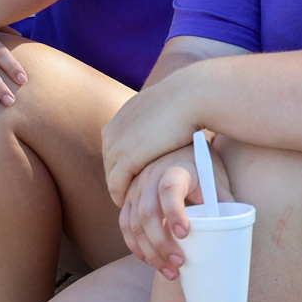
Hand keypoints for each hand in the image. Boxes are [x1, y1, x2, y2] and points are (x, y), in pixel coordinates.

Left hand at [102, 76, 205, 205]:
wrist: (191, 97)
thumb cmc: (188, 102)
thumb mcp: (163, 109)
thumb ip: (156, 119)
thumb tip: (163, 124)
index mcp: (120, 118)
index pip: (114, 148)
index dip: (124, 164)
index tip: (137, 177)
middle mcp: (112, 131)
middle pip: (110, 163)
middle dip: (120, 179)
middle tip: (133, 195)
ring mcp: (116, 145)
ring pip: (111, 176)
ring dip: (119, 191)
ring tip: (133, 203)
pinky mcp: (126, 159)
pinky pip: (116, 184)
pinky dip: (121, 196)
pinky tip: (133, 204)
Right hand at [117, 141, 230, 278]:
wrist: (177, 147)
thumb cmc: (202, 167)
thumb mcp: (216, 178)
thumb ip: (223, 201)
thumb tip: (234, 232)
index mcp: (175, 169)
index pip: (169, 189)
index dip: (174, 212)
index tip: (185, 234)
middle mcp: (150, 177)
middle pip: (147, 212)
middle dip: (161, 243)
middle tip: (180, 263)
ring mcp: (136, 188)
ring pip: (134, 224)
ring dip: (149, 251)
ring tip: (171, 271)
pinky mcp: (129, 199)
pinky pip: (126, 226)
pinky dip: (136, 247)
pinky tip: (151, 261)